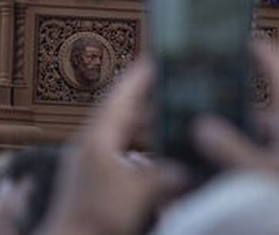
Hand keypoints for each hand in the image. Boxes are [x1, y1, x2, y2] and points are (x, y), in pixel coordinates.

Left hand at [38, 60, 176, 234]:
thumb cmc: (94, 218)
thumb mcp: (137, 193)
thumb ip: (164, 175)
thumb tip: (186, 169)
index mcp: (97, 138)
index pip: (119, 97)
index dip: (138, 78)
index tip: (155, 61)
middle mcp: (92, 146)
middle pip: (125, 117)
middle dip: (151, 109)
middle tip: (178, 99)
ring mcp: (93, 164)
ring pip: (125, 139)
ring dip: (149, 136)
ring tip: (174, 131)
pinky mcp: (97, 182)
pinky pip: (123, 159)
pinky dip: (143, 158)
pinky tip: (160, 165)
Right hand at [190, 38, 278, 201]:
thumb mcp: (261, 174)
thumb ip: (229, 148)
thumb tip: (201, 124)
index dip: (267, 55)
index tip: (246, 37)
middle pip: (257, 112)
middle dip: (227, 108)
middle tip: (197, 99)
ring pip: (251, 140)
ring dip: (226, 139)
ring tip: (193, 133)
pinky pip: (252, 163)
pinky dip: (232, 162)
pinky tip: (208, 167)